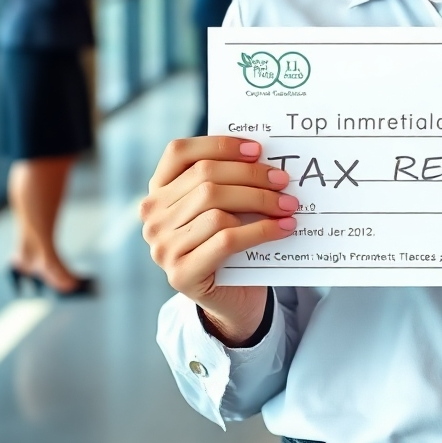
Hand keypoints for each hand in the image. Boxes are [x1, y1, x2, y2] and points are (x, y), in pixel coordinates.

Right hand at [140, 137, 297, 343]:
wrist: (232, 297)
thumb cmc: (230, 238)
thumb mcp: (225, 203)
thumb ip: (229, 179)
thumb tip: (262, 154)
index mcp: (158, 190)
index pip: (180, 152)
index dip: (219, 145)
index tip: (257, 149)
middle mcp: (153, 217)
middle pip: (205, 178)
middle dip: (251, 176)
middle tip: (284, 181)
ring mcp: (162, 247)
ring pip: (216, 208)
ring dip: (260, 202)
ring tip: (288, 206)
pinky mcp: (181, 274)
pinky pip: (226, 240)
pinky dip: (261, 230)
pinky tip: (283, 228)